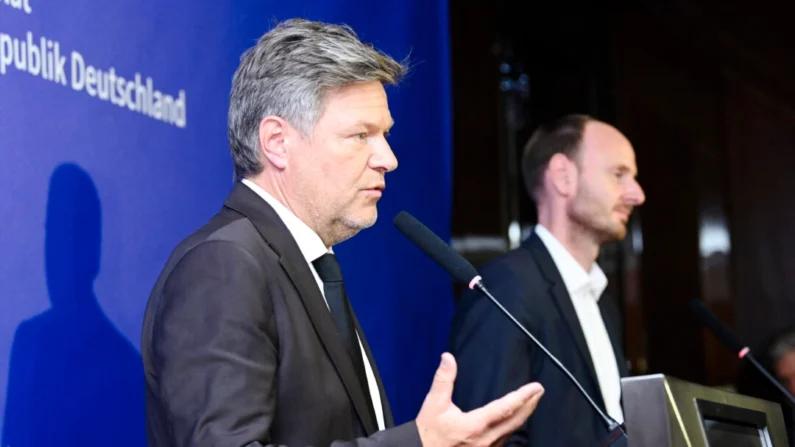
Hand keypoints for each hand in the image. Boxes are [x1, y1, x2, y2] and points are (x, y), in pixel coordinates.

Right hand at [416, 353, 543, 446]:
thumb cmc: (428, 434)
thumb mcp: (433, 404)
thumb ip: (443, 380)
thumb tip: (448, 358)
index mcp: (475, 426)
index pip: (505, 408)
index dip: (522, 397)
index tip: (535, 387)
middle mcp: (486, 440)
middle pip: (515, 421)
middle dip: (529, 405)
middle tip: (539, 392)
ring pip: (511, 432)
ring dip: (523, 417)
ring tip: (530, 404)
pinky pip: (504, 440)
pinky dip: (512, 428)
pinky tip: (513, 422)